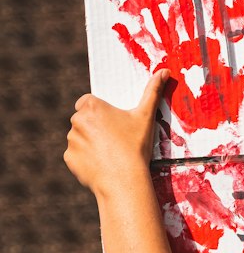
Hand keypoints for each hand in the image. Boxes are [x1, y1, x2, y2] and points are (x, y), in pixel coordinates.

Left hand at [64, 70, 171, 199]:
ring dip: (90, 143)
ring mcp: (71, 140)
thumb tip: (164, 71)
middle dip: (95, 128)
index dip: (101, 113)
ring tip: (110, 154)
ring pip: (79, 138)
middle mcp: (76, 120)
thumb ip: (152, 92)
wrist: (124, 180)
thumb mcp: (146, 116)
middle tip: (114, 140)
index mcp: (92, 106)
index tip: (113, 123)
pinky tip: (102, 165)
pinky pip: (76, 156)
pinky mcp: (69, 158)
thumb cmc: (135, 146)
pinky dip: (86, 160)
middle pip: (84, 120)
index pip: (88, 102)